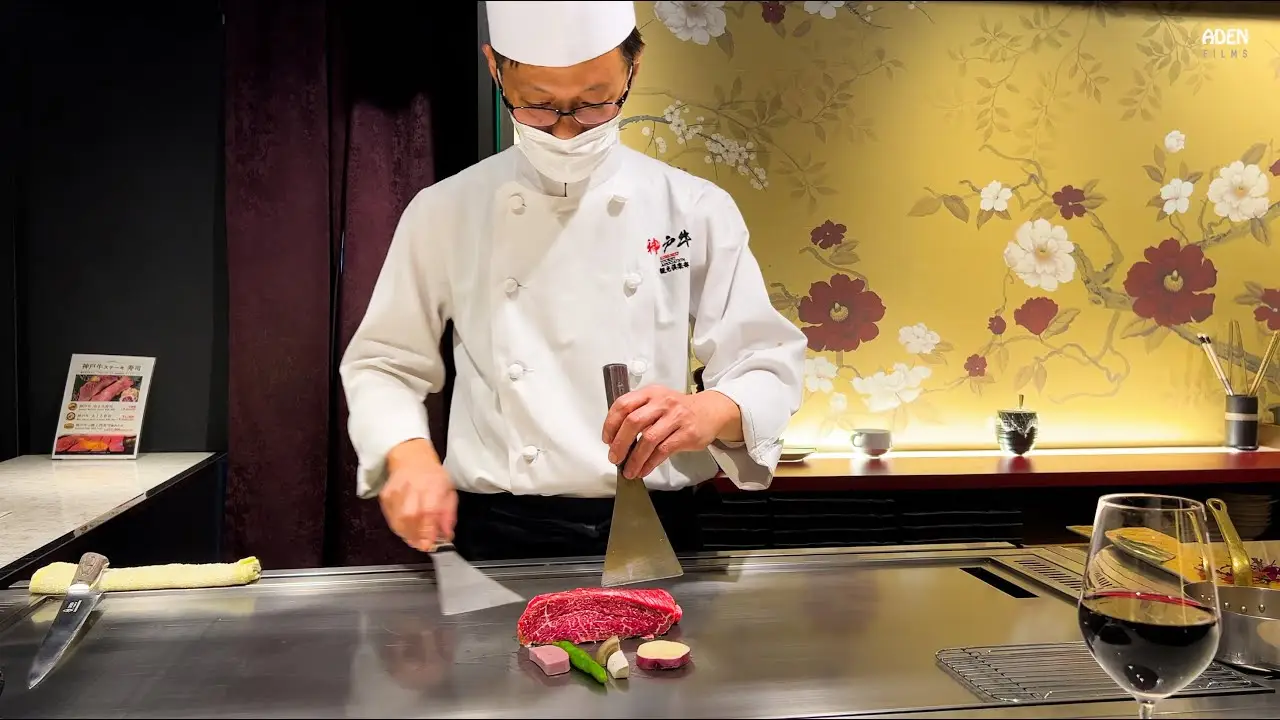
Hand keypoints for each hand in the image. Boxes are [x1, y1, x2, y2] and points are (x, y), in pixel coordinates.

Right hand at [380, 439, 457, 551]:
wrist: (411, 459)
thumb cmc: (433, 477)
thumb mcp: (449, 491)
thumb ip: (448, 515)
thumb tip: (446, 536)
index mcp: (432, 485)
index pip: (428, 511)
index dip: (428, 531)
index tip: (430, 545)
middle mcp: (412, 487)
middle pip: (410, 517)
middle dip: (416, 536)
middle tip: (422, 545)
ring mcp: (396, 492)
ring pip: (398, 520)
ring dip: (407, 535)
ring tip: (415, 540)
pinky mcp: (385, 496)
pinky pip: (390, 518)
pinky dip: (398, 528)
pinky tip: (406, 529)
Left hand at [602, 386, 740, 479]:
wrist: (709, 411)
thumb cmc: (677, 409)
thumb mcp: (657, 402)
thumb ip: (638, 413)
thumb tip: (616, 441)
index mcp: (650, 393)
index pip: (623, 404)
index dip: (611, 424)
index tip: (607, 440)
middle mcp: (662, 402)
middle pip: (633, 422)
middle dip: (620, 443)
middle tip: (614, 458)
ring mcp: (675, 417)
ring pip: (648, 439)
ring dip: (635, 458)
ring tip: (628, 470)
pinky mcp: (686, 433)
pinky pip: (663, 450)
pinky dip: (650, 463)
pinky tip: (643, 470)